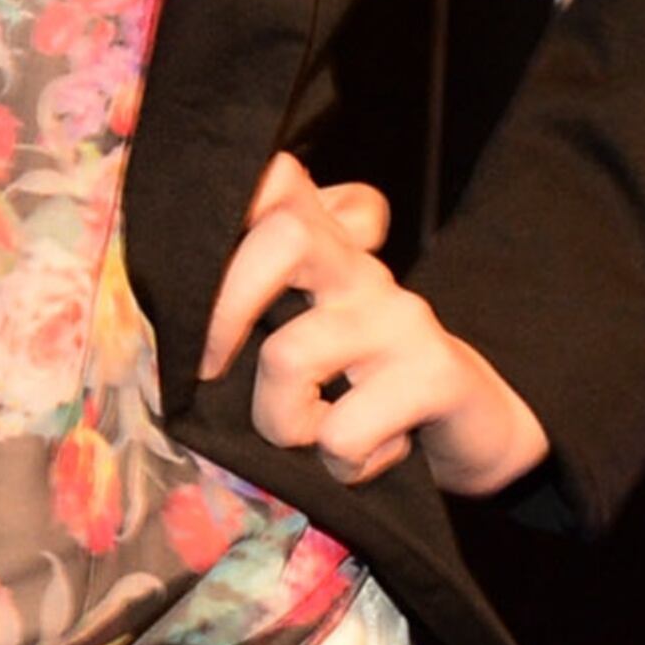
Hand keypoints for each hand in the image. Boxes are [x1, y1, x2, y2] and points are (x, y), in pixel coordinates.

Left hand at [198, 151, 549, 499]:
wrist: (474, 431)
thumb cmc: (364, 392)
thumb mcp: (307, 342)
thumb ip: (256, 312)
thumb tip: (170, 328)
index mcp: (327, 254)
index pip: (285, 182)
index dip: (244, 189)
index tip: (202, 238)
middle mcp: (363, 271)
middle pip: (286, 235)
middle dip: (224, 309)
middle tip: (208, 370)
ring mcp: (401, 317)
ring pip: (290, 355)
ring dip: (280, 421)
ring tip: (310, 438)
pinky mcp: (435, 373)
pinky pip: (345, 429)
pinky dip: (339, 463)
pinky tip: (361, 460)